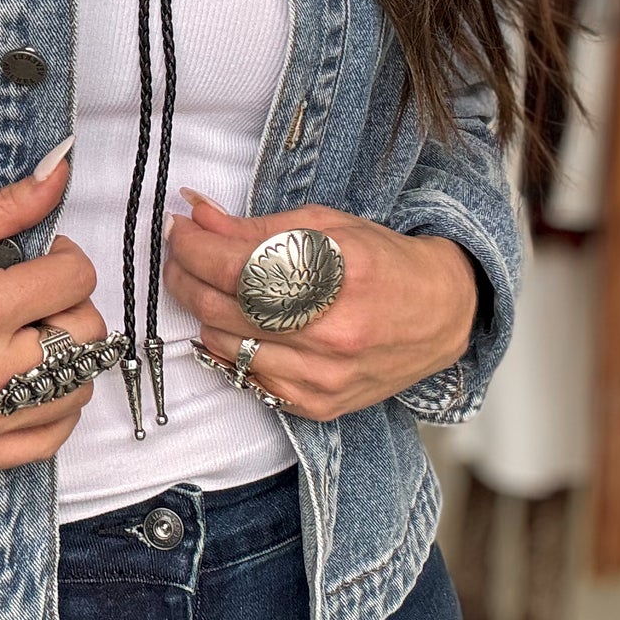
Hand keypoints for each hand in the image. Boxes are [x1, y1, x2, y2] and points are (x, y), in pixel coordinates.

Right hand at [0, 145, 107, 469]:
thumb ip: (4, 207)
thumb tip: (59, 173)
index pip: (75, 281)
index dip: (69, 260)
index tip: (50, 259)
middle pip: (86, 338)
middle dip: (73, 307)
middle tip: (42, 298)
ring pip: (75, 393)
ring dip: (70, 360)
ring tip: (35, 339)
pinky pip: (46, 442)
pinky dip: (56, 413)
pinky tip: (36, 385)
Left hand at [162, 194, 477, 421]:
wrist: (441, 316)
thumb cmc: (383, 263)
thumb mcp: (327, 226)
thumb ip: (256, 227)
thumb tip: (197, 215)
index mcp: (337, 275)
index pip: (237, 266)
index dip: (193, 247)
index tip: (177, 229)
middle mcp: (331, 332)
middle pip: (222, 308)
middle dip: (185, 275)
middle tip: (178, 254)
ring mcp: (323, 376)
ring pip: (225, 345)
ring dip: (202, 311)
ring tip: (207, 285)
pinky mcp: (316, 404)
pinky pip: (246, 377)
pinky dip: (230, 348)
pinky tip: (236, 324)